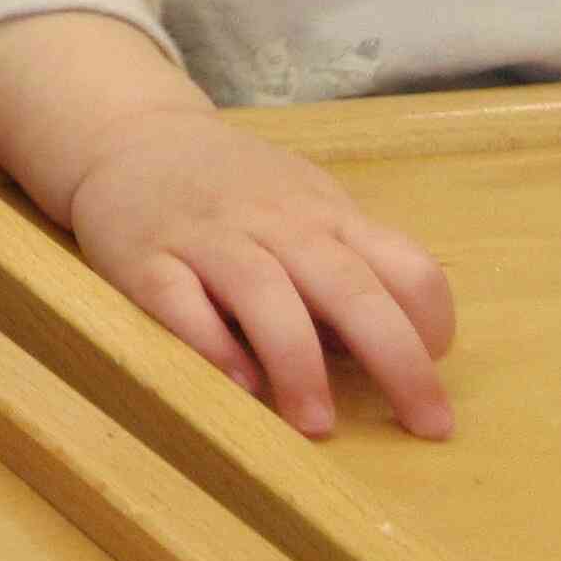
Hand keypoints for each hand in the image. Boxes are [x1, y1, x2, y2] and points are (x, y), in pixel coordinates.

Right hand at [62, 105, 455, 437]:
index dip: (430, 325)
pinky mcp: (143, 258)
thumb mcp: (304, 206)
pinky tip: (238, 383)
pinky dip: (211, 344)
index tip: (431, 374)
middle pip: (348, 288)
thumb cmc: (232, 187)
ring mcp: (206, 237)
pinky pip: (179, 301)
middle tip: (425, 425)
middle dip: (397, 361)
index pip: (405, 266)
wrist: (129, 134)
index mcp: (324, 215)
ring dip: (299, 363)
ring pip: (264, 293)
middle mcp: (274, 223)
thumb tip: (387, 352)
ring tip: (318, 424)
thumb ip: (345, 266)